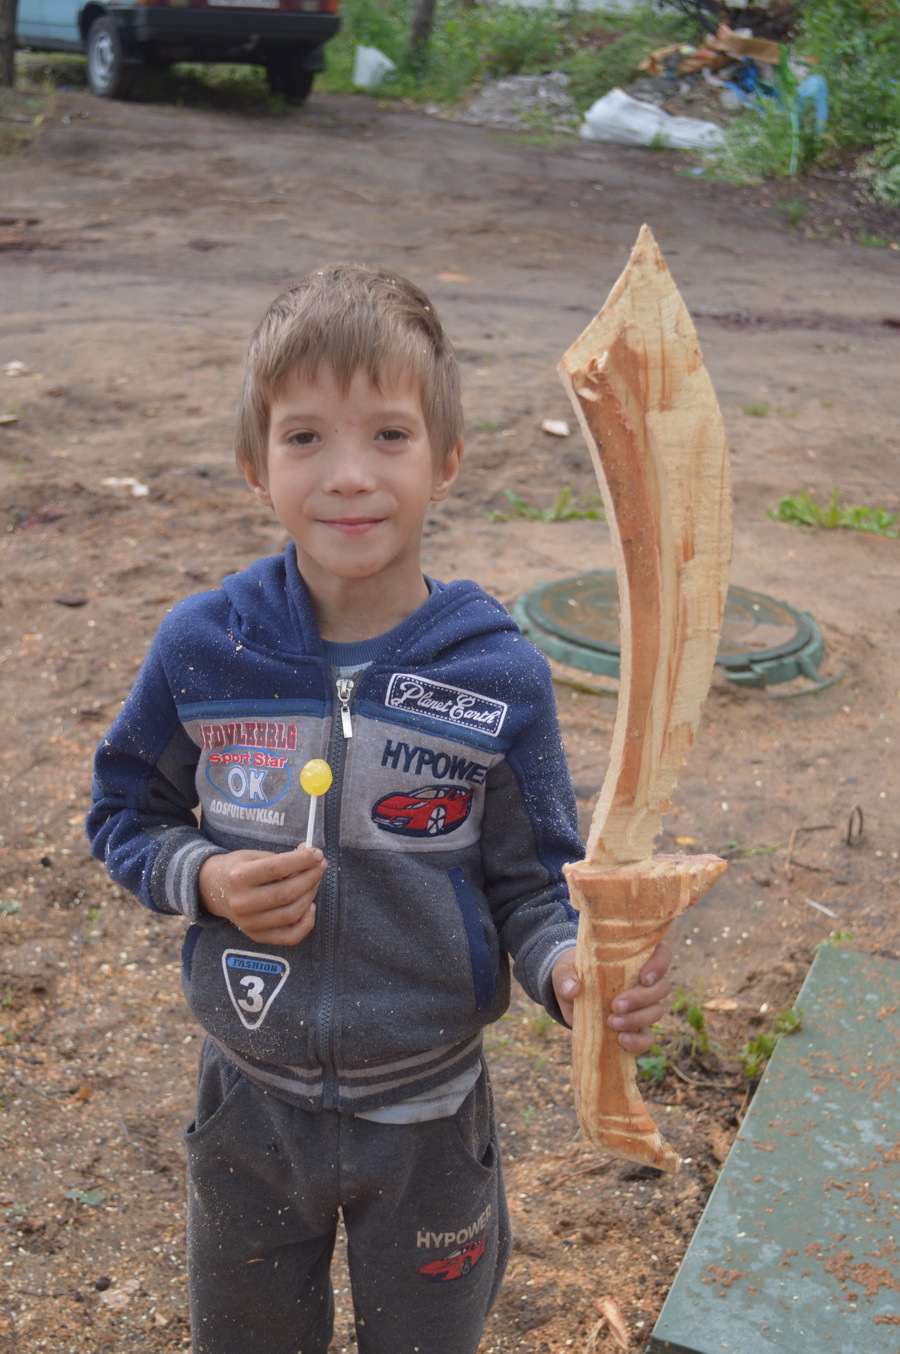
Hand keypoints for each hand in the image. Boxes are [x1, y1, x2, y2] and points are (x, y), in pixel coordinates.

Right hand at [199, 846, 327, 945]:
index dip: (302, 860)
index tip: (317, 854)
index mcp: (238, 877)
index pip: (277, 868)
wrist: (212, 890)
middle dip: (311, 877)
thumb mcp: (254, 856)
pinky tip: (310, 907)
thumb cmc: (238, 869)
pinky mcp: (257, 936)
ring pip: (292, 913)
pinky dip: (306, 924)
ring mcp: (249, 923)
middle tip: (320, 866)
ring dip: (311, 895)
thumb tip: (313, 856)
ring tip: (315, 881)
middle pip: (287, 893)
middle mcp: (242, 903)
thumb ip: (283, 858)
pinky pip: (290, 937)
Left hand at [551, 939, 671, 1054]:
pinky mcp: (634, 1028)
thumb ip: (566, 976)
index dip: (660, 964)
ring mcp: (641, 1006)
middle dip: (641, 998)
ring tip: (612, 1022)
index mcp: (633, 958)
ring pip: (656, 1012)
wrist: (567, 996)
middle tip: (615, 1005)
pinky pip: (647, 1038)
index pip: (662, 953)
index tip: (644, 977)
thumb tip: (573, 990)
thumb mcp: (564, 969)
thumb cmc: (572, 973)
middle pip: (661, 988)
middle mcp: (643, 981)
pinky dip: (638, 1042)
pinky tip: (621, 1040)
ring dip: (637, 1019)